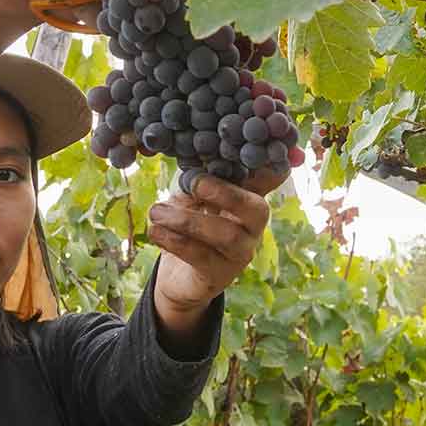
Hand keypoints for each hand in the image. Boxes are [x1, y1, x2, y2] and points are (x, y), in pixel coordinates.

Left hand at [148, 172, 283, 302]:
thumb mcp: (191, 198)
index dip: (270, 167)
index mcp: (248, 201)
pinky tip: (155, 230)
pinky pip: (201, 256)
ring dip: (187, 220)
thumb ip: (197, 184)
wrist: (177, 275)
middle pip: (256, 209)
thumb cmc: (188, 227)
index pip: (268, 180)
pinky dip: (175, 241)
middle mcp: (252, 228)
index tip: (256, 150)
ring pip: (226, 235)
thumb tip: (193, 172)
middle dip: (225, 193)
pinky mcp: (219, 275)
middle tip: (191, 182)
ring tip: (156, 212)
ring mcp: (240, 253)